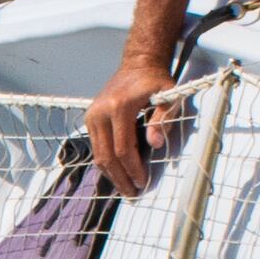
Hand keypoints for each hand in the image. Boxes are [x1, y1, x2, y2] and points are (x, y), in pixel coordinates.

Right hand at [85, 53, 179, 195]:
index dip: (133, 169)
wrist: (138, 64)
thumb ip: (164, 118)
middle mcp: (100, 112)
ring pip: (98, 155)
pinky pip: (96, 148)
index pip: (123, 148)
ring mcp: (92, 116)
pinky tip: (118, 173)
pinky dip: (107, 163)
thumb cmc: (155, 80)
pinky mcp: (90, 119)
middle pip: (107, 156)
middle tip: (132, 194)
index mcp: (119, 107)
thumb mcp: (169, 94)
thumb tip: (155, 144)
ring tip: (125, 189)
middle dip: (120, 178)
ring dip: (112, 175)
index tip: (143, 182)